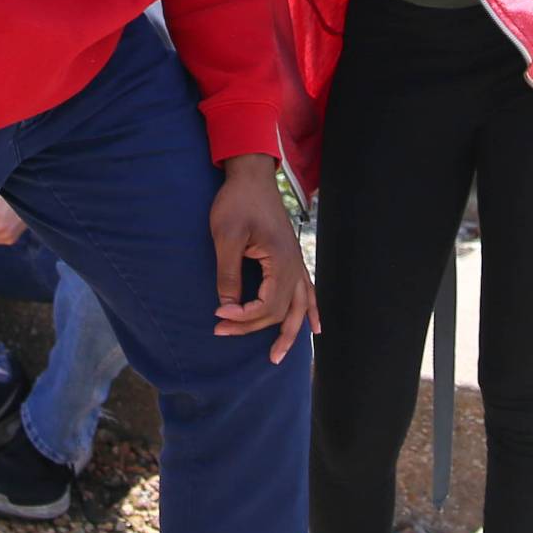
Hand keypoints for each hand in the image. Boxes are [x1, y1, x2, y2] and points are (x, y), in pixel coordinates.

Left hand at [209, 154, 316, 361]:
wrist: (251, 175)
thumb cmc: (237, 202)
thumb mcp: (226, 237)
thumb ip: (228, 274)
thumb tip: (226, 305)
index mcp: (281, 261)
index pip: (266, 305)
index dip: (242, 316)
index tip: (217, 313)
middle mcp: (294, 266)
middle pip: (281, 311)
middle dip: (252, 327)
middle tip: (221, 331)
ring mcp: (296, 262)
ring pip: (299, 308)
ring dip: (290, 333)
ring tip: (276, 357)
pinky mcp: (292, 258)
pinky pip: (308, 292)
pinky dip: (310, 311)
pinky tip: (315, 328)